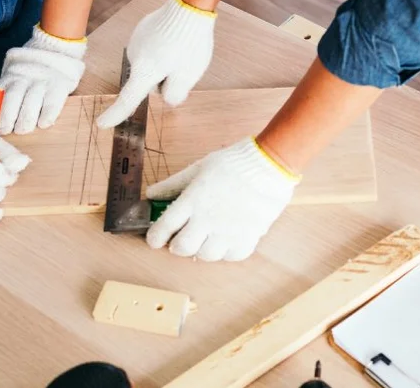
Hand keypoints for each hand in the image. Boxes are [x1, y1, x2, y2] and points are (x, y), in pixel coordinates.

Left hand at [0, 25, 86, 134]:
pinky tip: (43, 124)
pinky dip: (47, 115)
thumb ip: (6, 92)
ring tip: (23, 129)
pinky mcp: (60, 85)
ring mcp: (43, 80)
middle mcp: (25, 76)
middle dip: (7, 118)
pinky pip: (52, 103)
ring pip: (31, 103)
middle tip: (6, 131)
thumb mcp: (15, 74)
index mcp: (11, 75)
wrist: (58, 49)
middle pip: (13, 98)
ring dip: (26, 120)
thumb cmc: (32, 70)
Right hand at [96, 0, 215, 127]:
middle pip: (147, 83)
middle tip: (183, 69)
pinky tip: (174, 42)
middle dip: (163, 81)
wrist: (188, 9)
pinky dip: (161, 51)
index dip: (116, 114)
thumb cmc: (190, 43)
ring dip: (163, 65)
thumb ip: (175, 95)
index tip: (103, 124)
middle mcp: (135, 58)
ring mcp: (136, 43)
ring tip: (181, 52)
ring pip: (149, 66)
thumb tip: (167, 99)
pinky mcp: (140, 32)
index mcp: (144, 72)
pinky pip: (150, 51)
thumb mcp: (188, 76)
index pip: (128, 100)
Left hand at [147, 138, 298, 260]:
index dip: (154, 237)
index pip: (164, 227)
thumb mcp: (198, 168)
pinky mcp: (248, 237)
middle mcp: (207, 220)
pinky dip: (226, 252)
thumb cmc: (233, 163)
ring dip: (201, 250)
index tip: (154, 239)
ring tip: (205, 239)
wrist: (269, 165)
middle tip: (180, 240)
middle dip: (176, 246)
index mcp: (192, 201)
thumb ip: (173, 184)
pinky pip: (231, 256)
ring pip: (206, 256)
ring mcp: (228, 231)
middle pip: (182, 247)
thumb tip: (151, 194)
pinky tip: (226, 241)